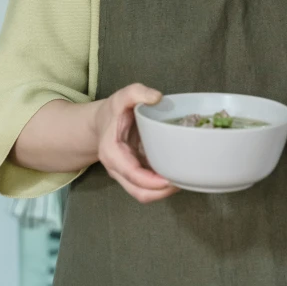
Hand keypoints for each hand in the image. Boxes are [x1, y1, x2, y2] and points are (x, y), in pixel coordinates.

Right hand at [93, 83, 179, 202]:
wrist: (102, 121)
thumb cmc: (114, 110)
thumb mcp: (123, 96)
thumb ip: (137, 92)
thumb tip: (157, 97)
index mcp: (112, 152)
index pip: (131, 173)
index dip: (151, 181)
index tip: (170, 179)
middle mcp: (116, 169)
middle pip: (139, 192)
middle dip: (161, 192)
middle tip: (184, 181)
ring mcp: (125, 174)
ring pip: (143, 193)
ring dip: (163, 192)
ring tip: (184, 179)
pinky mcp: (134, 174)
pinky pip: (147, 186)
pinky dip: (161, 185)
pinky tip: (177, 174)